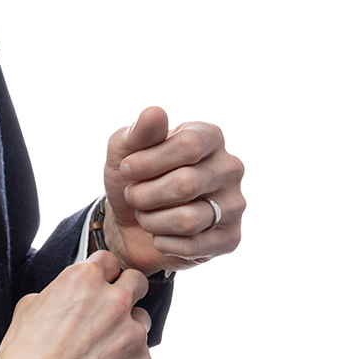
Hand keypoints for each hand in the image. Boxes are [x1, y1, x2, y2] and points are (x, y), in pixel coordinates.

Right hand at [0, 253, 152, 358]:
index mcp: (84, 280)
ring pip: (141, 321)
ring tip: (98, 351)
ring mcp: (132, 334)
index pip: (109, 260)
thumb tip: (68, 297)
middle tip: (108, 312)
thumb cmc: (22, 358)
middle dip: (125, 293)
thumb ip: (58, 293)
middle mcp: (114, 302)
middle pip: (137, 282)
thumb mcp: (29, 308)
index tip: (100, 284)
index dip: (103, 274)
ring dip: (126, 330)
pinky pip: (141, 355)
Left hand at [102, 106, 245, 274]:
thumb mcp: (124, 151)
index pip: (189, 145)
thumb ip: (139, 132)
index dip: (150, 161)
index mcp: (209, 137)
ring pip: (189, 219)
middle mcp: (230, 167)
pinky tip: (159, 236)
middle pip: (187, 184)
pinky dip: (164, 243)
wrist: (129, 224)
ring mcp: (235, 203)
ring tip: (145, 216)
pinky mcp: (231, 237)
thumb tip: (155, 113)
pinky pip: (194, 245)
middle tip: (132, 197)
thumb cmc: (132, 179)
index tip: (126, 169)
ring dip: (152, 221)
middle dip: (145, 195)